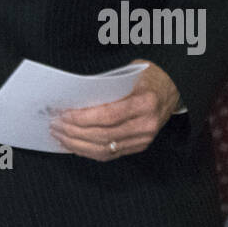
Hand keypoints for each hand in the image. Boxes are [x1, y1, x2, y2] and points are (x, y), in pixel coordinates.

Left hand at [49, 59, 179, 159]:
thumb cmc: (146, 76)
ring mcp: (144, 138)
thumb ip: (106, 87)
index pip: (109, 115)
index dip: (83, 118)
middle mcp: (147, 123)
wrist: (172, 87)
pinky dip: (89, 151)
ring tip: (59, 135)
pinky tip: (74, 144)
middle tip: (55, 124)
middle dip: (74, 131)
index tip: (63, 114)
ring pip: (105, 148)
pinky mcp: (140, 146)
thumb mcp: (129, 73)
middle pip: (104, 134)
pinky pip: (110, 153)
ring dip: (78, 144)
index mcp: (145, 101)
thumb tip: (73, 98)